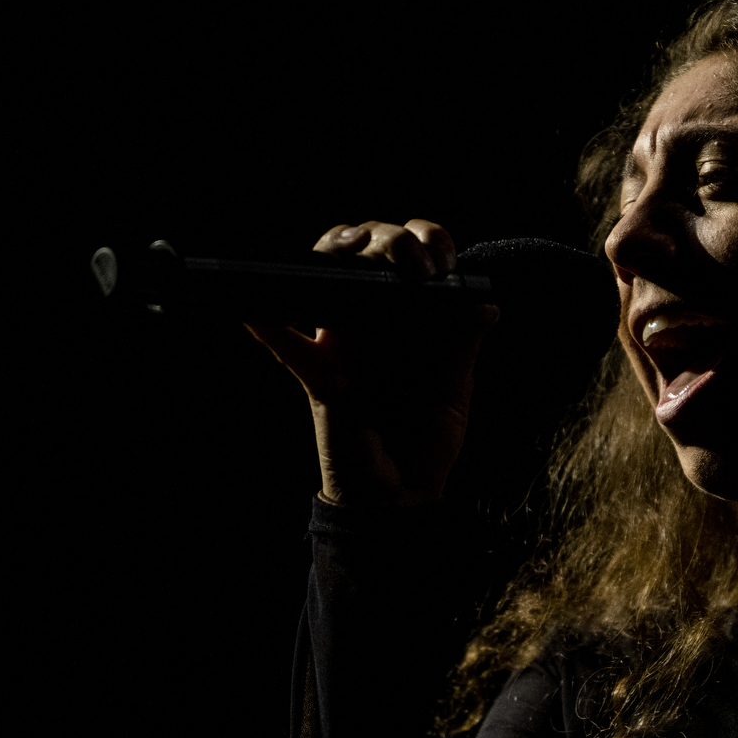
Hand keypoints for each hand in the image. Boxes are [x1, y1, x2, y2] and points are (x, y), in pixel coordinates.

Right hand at [246, 220, 497, 506]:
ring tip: (354, 248)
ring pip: (326, 280)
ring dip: (337, 253)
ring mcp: (342, 343)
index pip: (411, 261)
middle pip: (366, 254)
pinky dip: (268, 326)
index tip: (442, 257)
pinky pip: (289, 347)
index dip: (426, 242)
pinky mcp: (321, 374)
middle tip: (414, 265)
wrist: (399, 497)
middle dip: (388, 239)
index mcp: (409, 320)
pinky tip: (252, 308)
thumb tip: (484, 303)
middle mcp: (373, 322)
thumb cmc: (424, 443)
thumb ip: (461, 347)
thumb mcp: (453, 391)